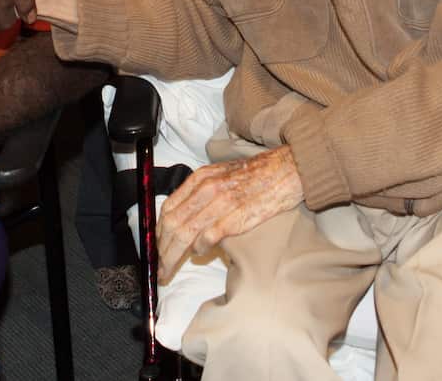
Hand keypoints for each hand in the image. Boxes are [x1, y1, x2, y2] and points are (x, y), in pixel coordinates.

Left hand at [156, 146, 303, 283]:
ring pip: (185, 234)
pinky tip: (199, 254)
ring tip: (169, 270)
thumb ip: (202, 193)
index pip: (168, 209)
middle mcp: (206, 189)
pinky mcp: (236, 217)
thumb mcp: (221, 175)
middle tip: (159, 267)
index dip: (158, 233)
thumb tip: (186, 219)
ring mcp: (220, 203)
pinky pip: (208, 237)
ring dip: (173, 256)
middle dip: (161, 250)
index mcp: (200, 178)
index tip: (156, 248)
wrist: (285, 170)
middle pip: (172, 225)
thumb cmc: (255, 175)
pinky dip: (199, 248)